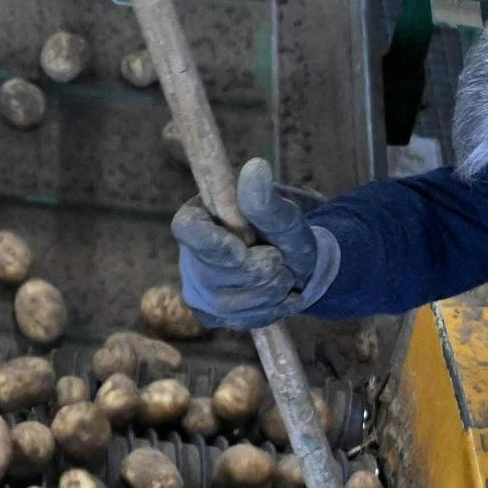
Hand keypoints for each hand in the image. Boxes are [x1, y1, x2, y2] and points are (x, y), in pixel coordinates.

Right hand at [173, 160, 339, 330]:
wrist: (300, 268)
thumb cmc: (285, 234)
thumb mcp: (283, 216)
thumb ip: (265, 200)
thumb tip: (255, 167)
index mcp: (199, 218)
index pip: (186, 228)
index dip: (212, 242)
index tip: (242, 247)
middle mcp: (190, 256)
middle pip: (214, 272)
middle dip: (259, 268)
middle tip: (278, 257)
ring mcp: (199, 290)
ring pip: (231, 301)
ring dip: (270, 289)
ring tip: (281, 275)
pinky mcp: (212, 316)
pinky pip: (242, 319)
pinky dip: (269, 308)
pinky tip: (276, 295)